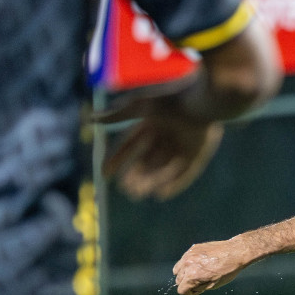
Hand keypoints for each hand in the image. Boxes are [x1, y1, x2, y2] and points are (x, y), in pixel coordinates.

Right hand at [101, 93, 223, 200]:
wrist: (203, 100)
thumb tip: (91, 118)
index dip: (117, 159)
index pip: (130, 144)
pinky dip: (173, 183)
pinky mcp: (199, 152)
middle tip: (126, 190)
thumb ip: (117, 115)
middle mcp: (166, 133)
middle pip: (147, 159)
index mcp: (151, 121)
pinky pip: (184, 172)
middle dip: (135, 174)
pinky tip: (161, 194)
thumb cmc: (170, 100)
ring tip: (138, 193)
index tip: (105, 175)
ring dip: (150, 181)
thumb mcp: (140, 106)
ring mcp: (183, 143)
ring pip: (164, 167)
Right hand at [173, 238, 248, 294]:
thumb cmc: (227, 270)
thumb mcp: (213, 285)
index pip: (181, 290)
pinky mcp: (192, 249)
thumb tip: (191, 288)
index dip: (190, 292)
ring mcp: (188, 255)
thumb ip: (199, 287)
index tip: (198, 289)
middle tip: (200, 281)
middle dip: (187, 283)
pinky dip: (188, 264)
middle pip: (178, 280)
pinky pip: (183, 260)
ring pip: (177, 269)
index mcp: (192, 276)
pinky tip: (200, 264)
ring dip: (184, 273)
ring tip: (197, 272)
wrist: (234, 252)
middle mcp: (187, 265)